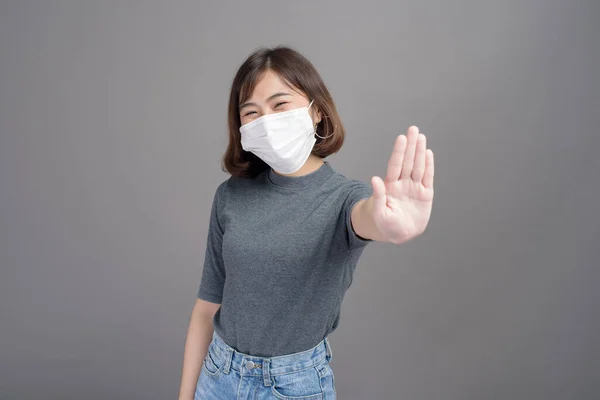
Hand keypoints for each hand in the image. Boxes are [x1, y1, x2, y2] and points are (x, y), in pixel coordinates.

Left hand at [370, 126, 433, 243]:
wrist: (397, 233)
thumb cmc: (384, 222)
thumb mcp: (378, 211)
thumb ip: (378, 195)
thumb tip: (374, 179)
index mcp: (390, 186)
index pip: (395, 165)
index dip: (399, 152)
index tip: (402, 138)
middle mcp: (403, 183)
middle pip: (408, 161)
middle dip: (411, 146)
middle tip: (413, 129)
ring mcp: (414, 188)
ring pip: (418, 166)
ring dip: (420, 152)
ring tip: (421, 137)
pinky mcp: (425, 195)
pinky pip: (428, 178)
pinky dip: (428, 166)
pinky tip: (428, 153)